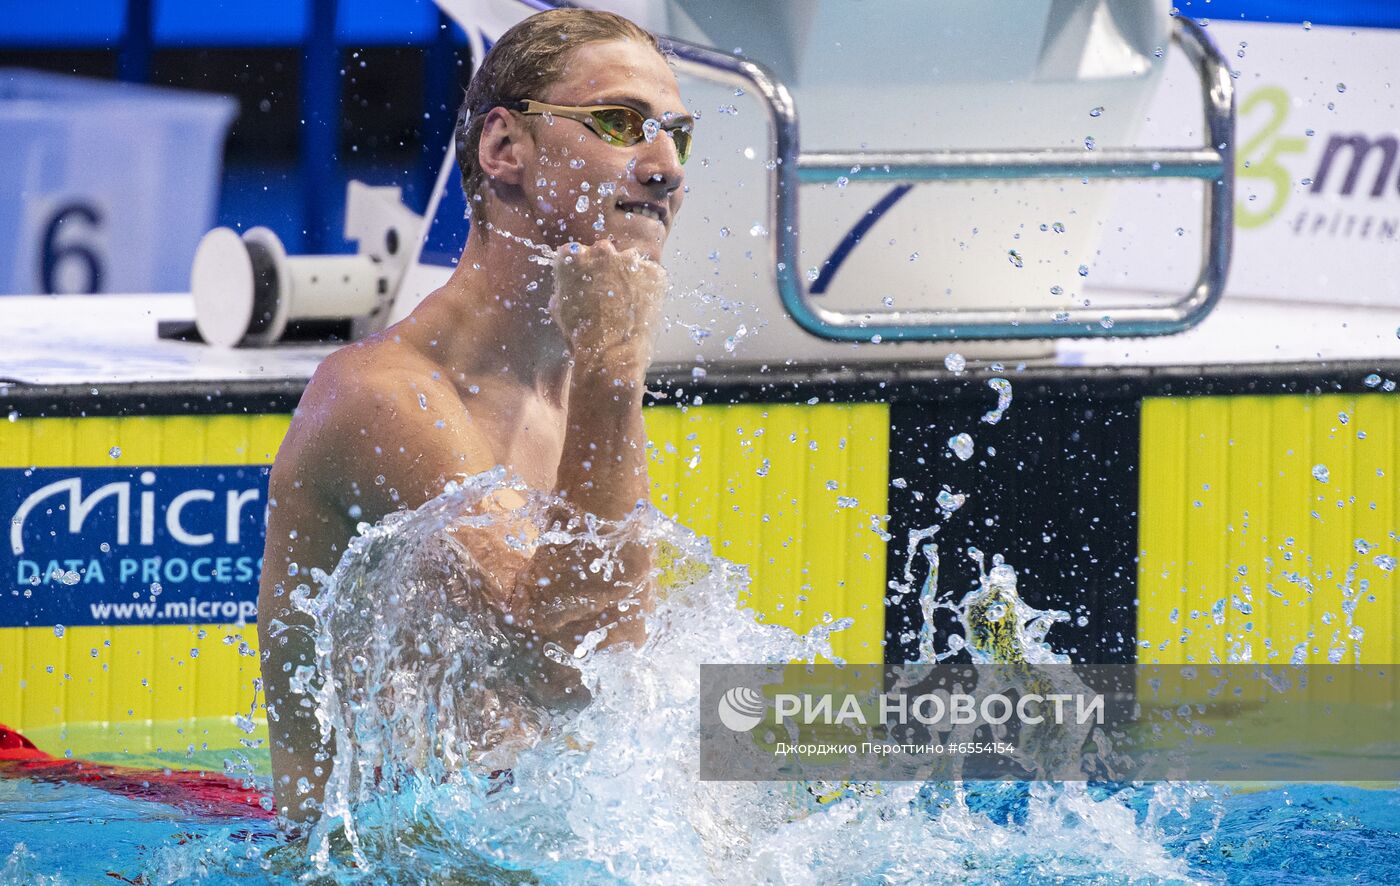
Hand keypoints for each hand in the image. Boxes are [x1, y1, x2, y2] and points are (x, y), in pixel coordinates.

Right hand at [550, 239, 666, 367]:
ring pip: (630, 262)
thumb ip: (563, 289)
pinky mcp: (653, 272)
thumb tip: (566, 287)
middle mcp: (600, 251)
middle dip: (607, 269)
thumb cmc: (580, 336)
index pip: (577, 252)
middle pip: (605, 253)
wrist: (610, 353)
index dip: (584, 269)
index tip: (588, 283)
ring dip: (629, 275)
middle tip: (609, 296)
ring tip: (627, 304)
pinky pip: (652, 274)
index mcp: (572, 257)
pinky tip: (642, 307)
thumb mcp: (559, 310)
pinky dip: (650, 287)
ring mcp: (629, 260)